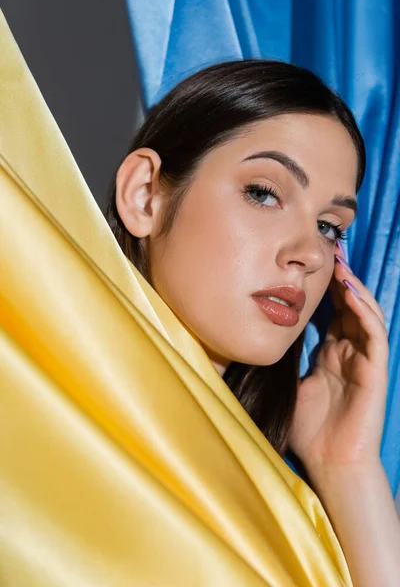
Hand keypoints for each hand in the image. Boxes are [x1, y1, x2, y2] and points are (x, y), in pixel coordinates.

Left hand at [288, 243, 388, 483]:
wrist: (331, 463)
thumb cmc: (311, 430)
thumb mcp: (291, 386)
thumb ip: (287, 361)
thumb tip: (260, 340)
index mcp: (331, 355)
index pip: (333, 314)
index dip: (326, 291)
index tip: (312, 269)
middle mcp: (349, 353)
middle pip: (350, 308)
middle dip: (341, 281)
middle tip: (330, 256)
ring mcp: (364, 360)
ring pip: (365, 314)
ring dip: (355, 289)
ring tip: (341, 267)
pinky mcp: (375, 370)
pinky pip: (374, 334)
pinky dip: (365, 311)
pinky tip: (351, 293)